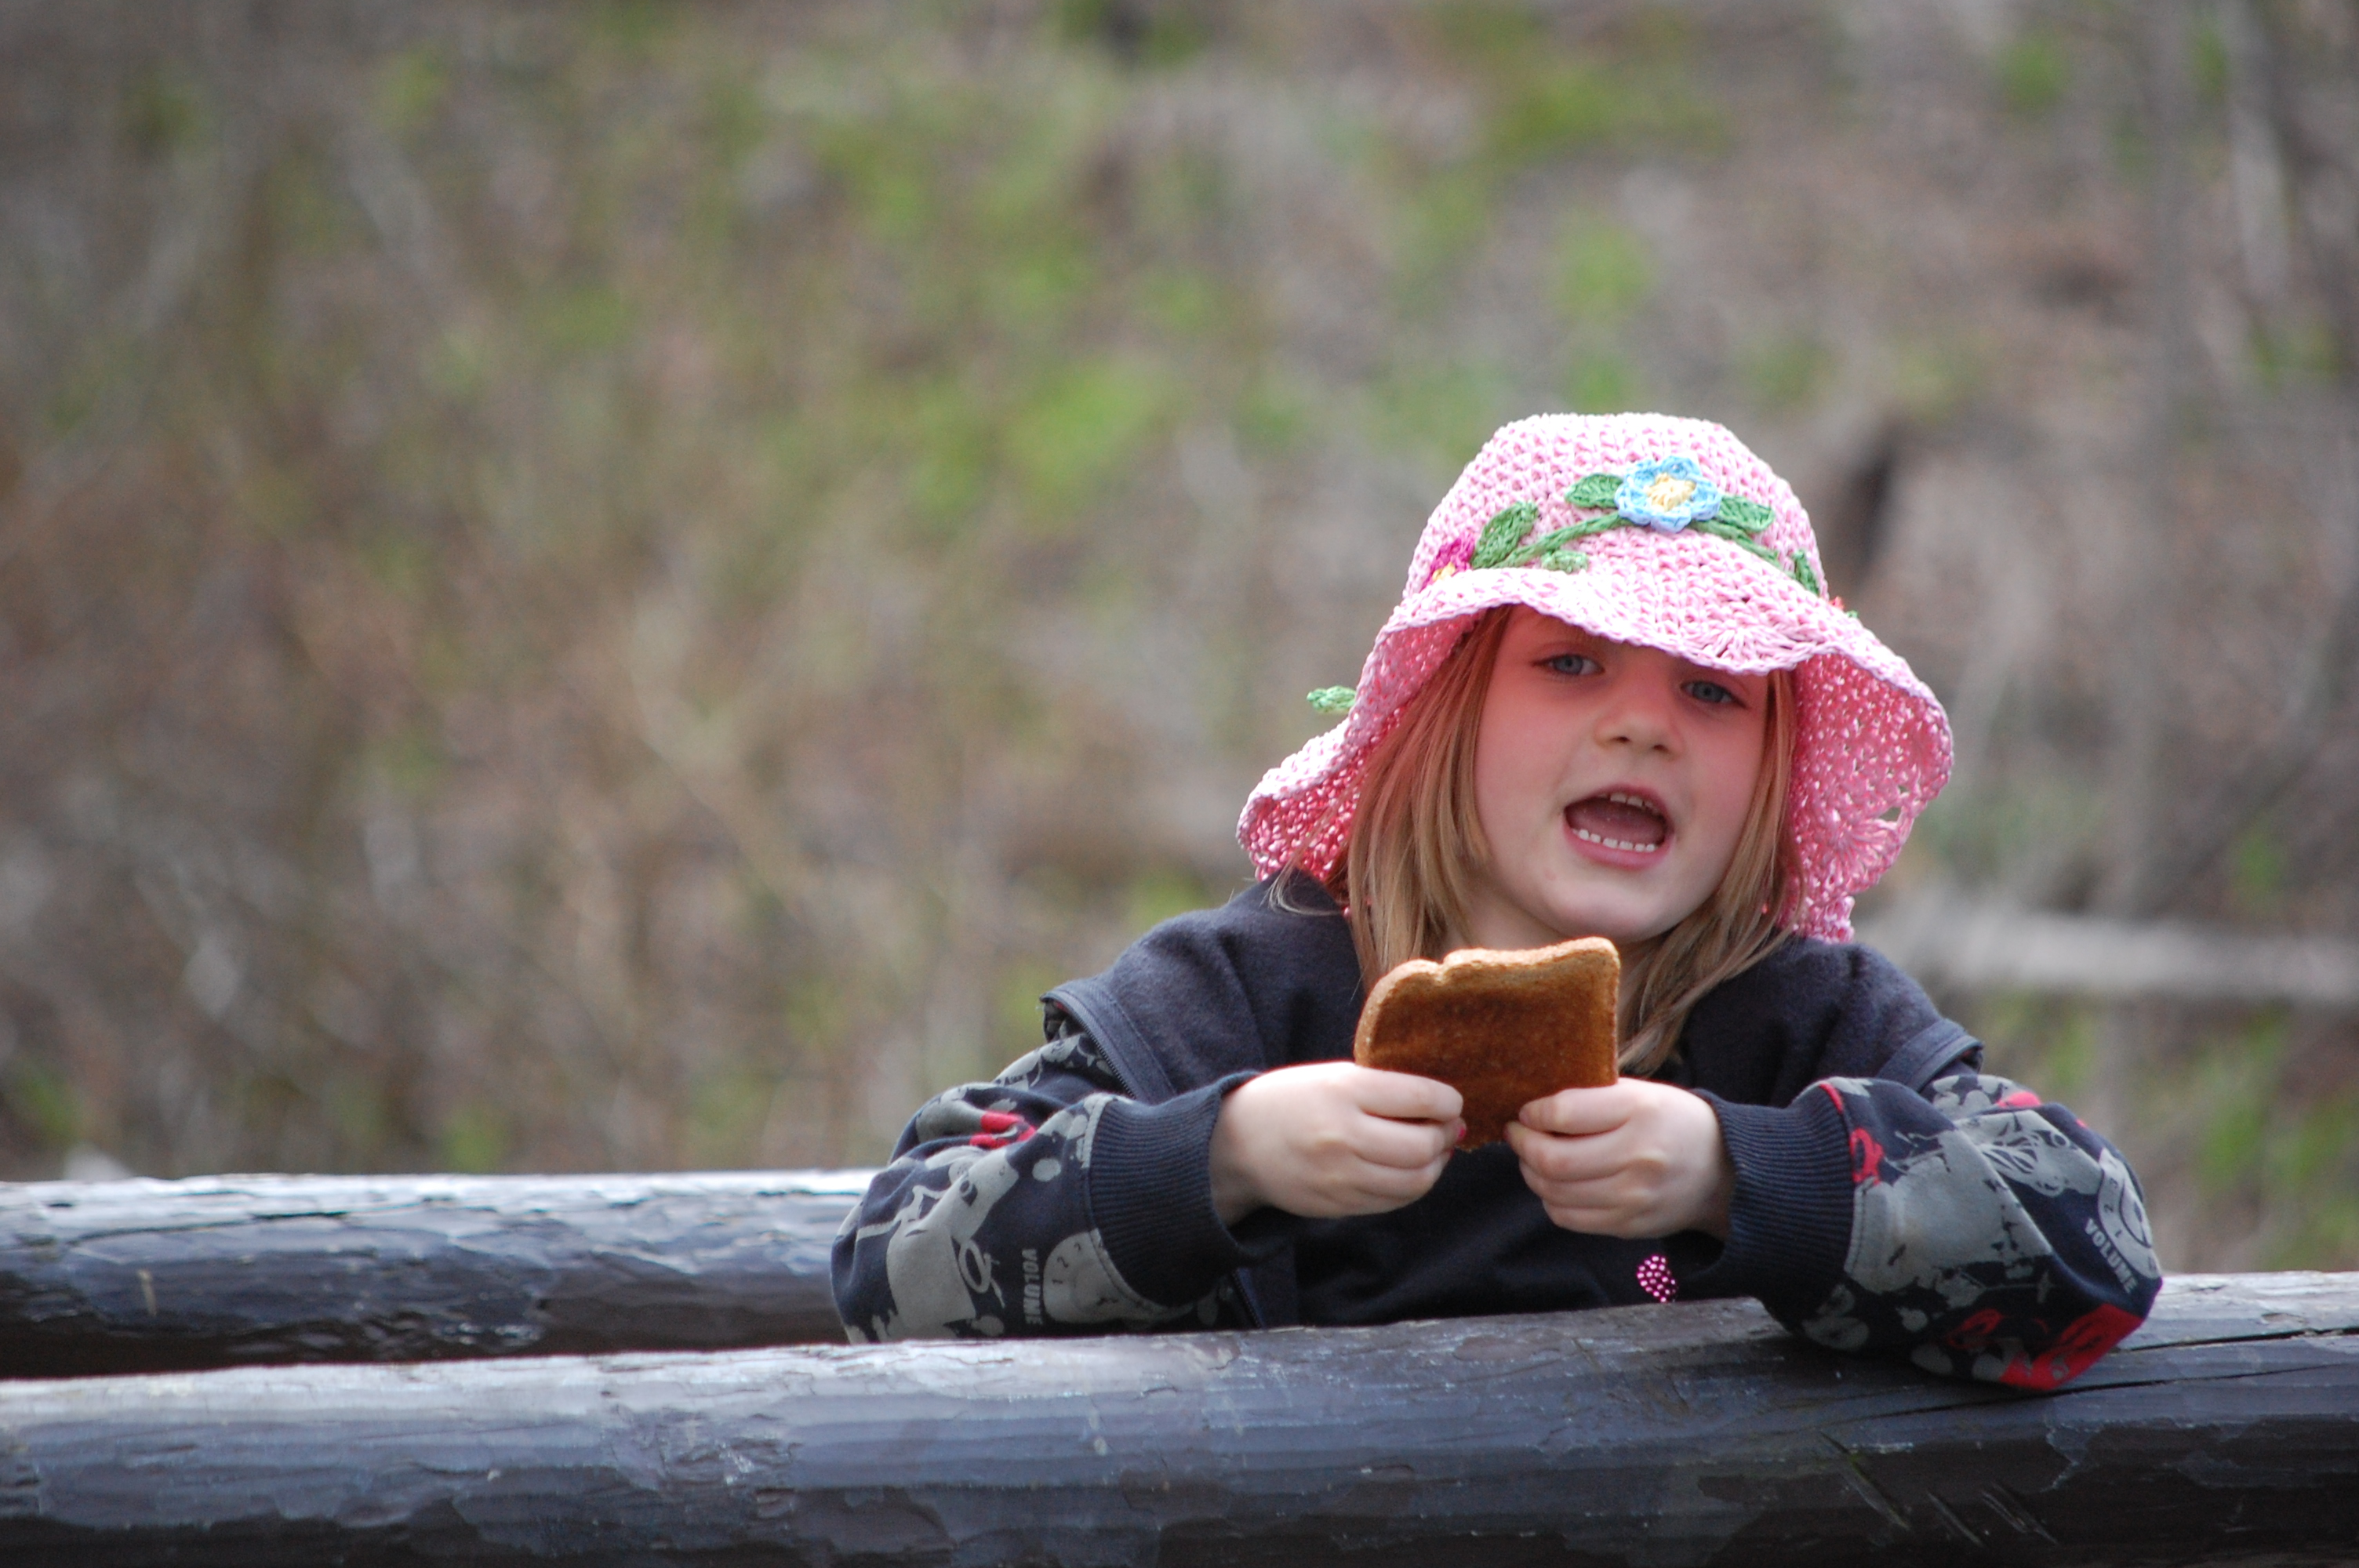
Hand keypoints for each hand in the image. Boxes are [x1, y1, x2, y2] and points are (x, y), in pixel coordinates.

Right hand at [1210, 1063, 1462, 1224]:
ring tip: (1432, 1150)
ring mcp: (1340, 1176)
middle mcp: (1343, 1135)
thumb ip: (1385, 1087)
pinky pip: (1394, 1201)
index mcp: (1343, 1090)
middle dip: (1445, 1135)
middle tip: (1446, 1126)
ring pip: (1416, 1181)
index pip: (1421, 1098)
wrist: (1236, 1144)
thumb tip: (1446, 1109)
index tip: (1451, 1102)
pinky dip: (1413, 1186)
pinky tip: (1409, 1169)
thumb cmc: (1291, 1100)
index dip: (1449, 1101)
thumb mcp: (1333, 1075)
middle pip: (1423, 1145)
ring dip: (1436, 1165)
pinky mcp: (1339, 1204)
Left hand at [1503, 1079, 1734, 1239]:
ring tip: (1533, 1157)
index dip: (1534, 1113)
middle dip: (1522, 1145)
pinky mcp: (1628, 1225)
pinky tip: (1555, 1184)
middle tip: (1517, 1133)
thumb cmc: (1672, 1122)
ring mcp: (1633, 1196)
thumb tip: (1535, 1105)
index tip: (1527, 1111)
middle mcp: (1636, 1156)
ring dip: (1530, 1172)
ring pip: (1554, 1192)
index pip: (1564, 1113)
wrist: (1723, 1171)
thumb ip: (1593, 1096)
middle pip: (1554, 1160)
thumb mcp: (1642, 1092)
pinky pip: (1568, 1218)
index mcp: (1639, 1110)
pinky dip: (1550, 1199)